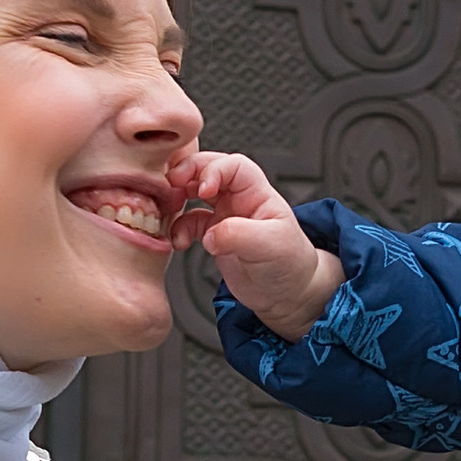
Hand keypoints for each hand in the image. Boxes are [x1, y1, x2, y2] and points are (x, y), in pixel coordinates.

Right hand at [166, 148, 342, 340]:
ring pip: (194, 192)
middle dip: (187, 173)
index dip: (213, 170)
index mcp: (258, 193)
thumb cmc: (290, 264)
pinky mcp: (213, 235)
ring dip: (178, 197)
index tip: (203, 190)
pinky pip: (188, 222)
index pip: (233, 165)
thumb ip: (238, 235)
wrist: (287, 294)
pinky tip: (179, 242)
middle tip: (172, 185)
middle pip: (208, 169)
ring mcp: (225, 216)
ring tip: (170, 210)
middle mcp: (239, 200)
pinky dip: (178, 228)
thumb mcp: (270, 245)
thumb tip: (208, 235)